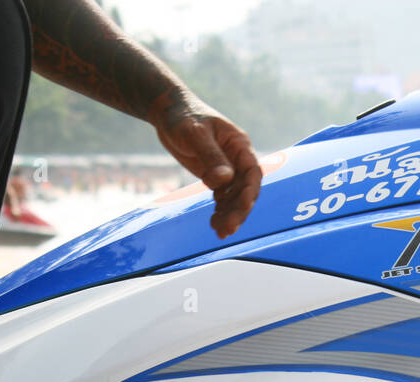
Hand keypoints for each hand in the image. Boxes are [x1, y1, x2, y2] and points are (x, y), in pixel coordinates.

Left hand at [151, 90, 261, 238]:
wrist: (167, 110)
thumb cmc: (182, 115)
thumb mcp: (195, 134)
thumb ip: (210, 156)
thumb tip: (224, 180)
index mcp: (239, 145)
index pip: (252, 173)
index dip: (249, 192)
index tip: (242, 208)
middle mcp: (237, 158)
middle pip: (245, 189)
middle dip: (238, 210)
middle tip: (227, 229)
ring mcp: (227, 168)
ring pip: (234, 197)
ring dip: (230, 215)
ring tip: (219, 233)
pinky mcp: (214, 175)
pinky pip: (222, 197)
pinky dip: (221, 211)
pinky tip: (214, 224)